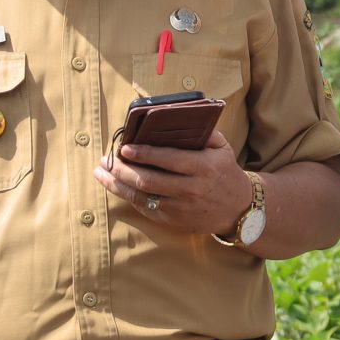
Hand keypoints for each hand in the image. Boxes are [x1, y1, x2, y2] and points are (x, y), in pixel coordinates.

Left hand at [95, 129, 253, 234]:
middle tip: (106, 160)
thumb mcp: (222, 149)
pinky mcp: (174, 220)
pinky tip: (115, 186)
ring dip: (117, 184)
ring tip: (101, 172)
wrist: (238, 208)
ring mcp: (181, 207)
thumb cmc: (225, 173)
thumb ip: (203, 133)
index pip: (169, 159)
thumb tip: (175, 119)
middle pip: (149, 180)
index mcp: (204, 168)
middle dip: (123, 169)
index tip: (125, 147)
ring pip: (142, 197)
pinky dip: (128, 197)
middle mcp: (191, 189)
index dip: (144, 154)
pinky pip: (145, 209)